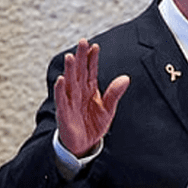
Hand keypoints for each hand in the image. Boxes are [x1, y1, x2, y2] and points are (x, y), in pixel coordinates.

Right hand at [55, 39, 129, 156]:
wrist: (83, 144)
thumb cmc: (93, 124)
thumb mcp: (108, 109)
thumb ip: (114, 93)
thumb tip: (126, 78)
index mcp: (90, 88)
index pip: (90, 70)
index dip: (92, 58)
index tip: (95, 46)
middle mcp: (79, 91)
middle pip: (79, 71)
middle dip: (80, 57)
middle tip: (82, 42)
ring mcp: (70, 100)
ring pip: (69, 82)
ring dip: (69, 69)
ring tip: (71, 57)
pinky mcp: (64, 112)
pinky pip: (61, 99)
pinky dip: (61, 90)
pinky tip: (61, 79)